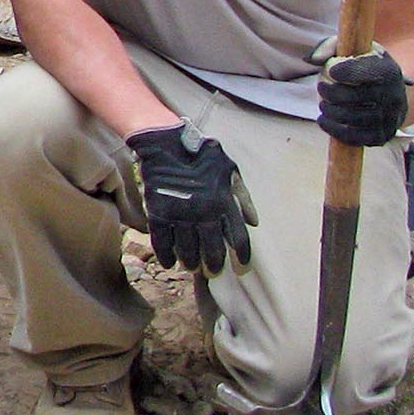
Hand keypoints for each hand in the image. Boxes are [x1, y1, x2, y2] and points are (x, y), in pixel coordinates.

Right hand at [126, 124, 256, 274]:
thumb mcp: (230, 170)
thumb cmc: (202, 155)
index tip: (240, 266)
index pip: (238, 238)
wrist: (167, 143)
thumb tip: (253, 222)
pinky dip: (166, 256)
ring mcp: (181, 214)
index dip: (241, 256)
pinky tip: (169, 263)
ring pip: (188, 250)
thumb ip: (243, 197)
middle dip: (214, 265)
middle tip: (213, 271)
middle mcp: (204, 212)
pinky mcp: (159, 213)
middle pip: (213, 249)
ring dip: (191, 263)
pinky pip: (163, 242)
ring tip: (192, 267)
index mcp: (224, 202)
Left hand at [317, 49, 408, 149]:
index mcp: (388, 71)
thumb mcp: (354, 49)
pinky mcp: (384, 135)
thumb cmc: (365, 65)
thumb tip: (310, 59)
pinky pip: (357, 138)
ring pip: (354, 119)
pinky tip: (325, 120)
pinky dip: (336, 131)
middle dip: (330, 93)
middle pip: (355, 97)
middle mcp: (394, 96)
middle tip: (321, 88)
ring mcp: (390, 118)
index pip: (364, 72)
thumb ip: (330, 48)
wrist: (390, 91)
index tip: (330, 72)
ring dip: (331, 112)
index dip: (344, 72)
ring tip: (323, 105)